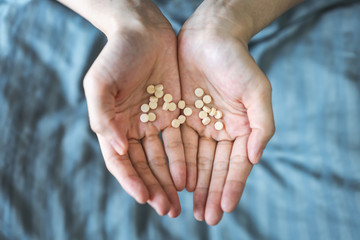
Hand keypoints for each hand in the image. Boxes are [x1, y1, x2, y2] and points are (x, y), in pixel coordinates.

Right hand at [81, 1, 185, 216]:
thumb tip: (118, 150)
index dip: (130, 181)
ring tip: (180, 202)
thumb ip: (103, 117)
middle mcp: (133, 129)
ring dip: (170, 182)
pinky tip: (190, 178)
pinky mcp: (174, 115)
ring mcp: (154, 123)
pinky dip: (184, 161)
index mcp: (113, 126)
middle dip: (154, 189)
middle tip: (167, 209)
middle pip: (144, 167)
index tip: (144, 197)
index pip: (120, 162)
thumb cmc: (117, 55)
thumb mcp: (99, 83)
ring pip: (163, 159)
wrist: (144, 32)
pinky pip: (180, 143)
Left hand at [178, 1, 274, 224]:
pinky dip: (180, 166)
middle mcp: (222, 132)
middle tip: (207, 218)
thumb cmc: (236, 62)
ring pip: (198, 162)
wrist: (208, 37)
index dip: (232, 186)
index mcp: (242, 128)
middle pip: (217, 169)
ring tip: (192, 209)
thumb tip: (256, 159)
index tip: (225, 208)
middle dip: (212, 193)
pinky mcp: (181, 119)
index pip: (238, 164)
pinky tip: (178, 184)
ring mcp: (201, 127)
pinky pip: (180, 147)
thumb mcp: (257, 91)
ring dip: (196, 186)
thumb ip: (262, 126)